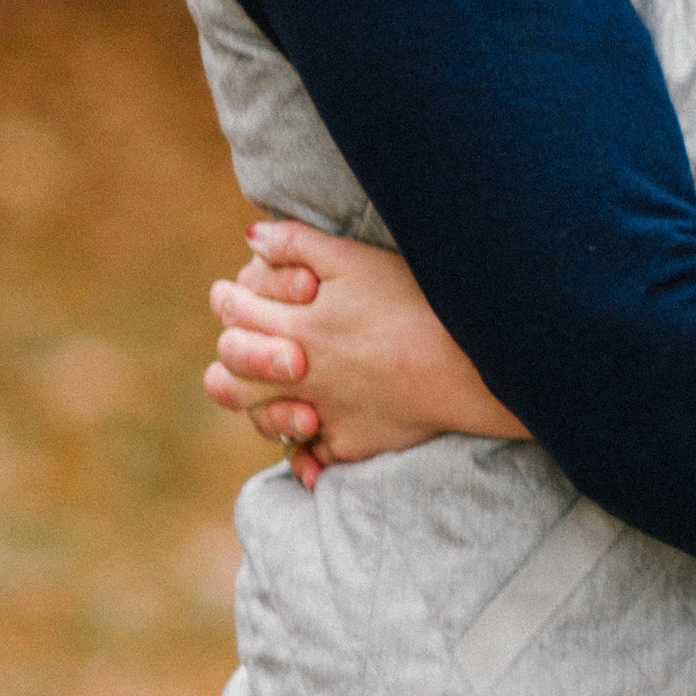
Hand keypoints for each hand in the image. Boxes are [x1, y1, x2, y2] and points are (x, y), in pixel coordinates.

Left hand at [203, 219, 526, 486]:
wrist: (469, 362)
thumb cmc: (415, 301)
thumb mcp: (354, 259)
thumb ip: (297, 244)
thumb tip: (251, 237)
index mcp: (297, 328)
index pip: (234, 315)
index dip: (227, 298)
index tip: (228, 293)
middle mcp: (301, 376)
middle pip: (232, 377)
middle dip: (231, 358)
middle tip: (240, 343)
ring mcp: (325, 414)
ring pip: (265, 422)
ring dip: (260, 406)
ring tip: (269, 392)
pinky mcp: (353, 443)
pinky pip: (315, 459)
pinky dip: (307, 456)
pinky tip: (311, 441)